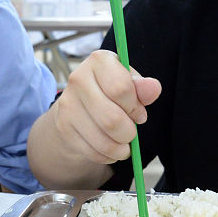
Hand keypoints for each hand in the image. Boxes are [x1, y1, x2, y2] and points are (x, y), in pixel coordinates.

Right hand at [48, 50, 161, 165]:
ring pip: (103, 140)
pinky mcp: (63, 127)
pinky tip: (108, 147)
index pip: (121, 88)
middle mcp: (78, 79)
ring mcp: (67, 104)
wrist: (78, 107)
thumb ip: (143, 88)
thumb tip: (153, 87)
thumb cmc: (109, 93)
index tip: (138, 113)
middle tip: (131, 132)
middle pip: (112, 119)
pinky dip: (107, 155)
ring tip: (123, 143)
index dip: (135, 107)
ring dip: (120, 148)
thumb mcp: (129, 85)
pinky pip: (93, 151)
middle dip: (129, 132)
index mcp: (99, 61)